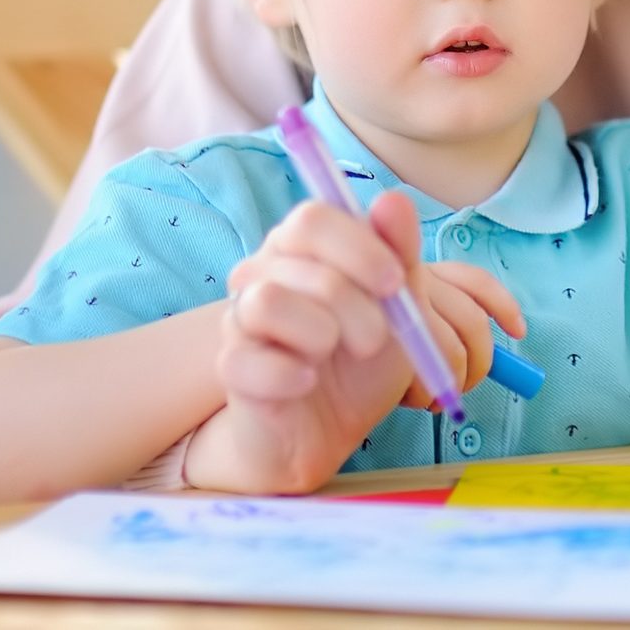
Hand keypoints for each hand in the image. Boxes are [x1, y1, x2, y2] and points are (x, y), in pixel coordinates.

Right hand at [212, 192, 522, 490]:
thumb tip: (393, 199)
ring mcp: (241, 318)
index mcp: (302, 247)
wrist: (330, 430)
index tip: (396, 282)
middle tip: (376, 340)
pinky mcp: (231, 367)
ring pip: (268, 302)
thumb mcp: (398, 308)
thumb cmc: (362, 360)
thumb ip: (399, 253)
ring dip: (321, 333)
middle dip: (356, 303)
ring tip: (335, 356)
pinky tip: (307, 383)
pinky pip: (246, 359)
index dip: (359, 246)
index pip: (313, 217)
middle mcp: (263, 272)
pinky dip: (289, 375)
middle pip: (302, 261)